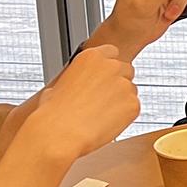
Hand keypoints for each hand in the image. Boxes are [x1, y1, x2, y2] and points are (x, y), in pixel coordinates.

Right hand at [28, 46, 139, 162]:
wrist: (60, 133)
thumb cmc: (53, 113)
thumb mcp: (58, 84)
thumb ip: (74, 78)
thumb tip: (72, 85)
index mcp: (92, 56)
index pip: (112, 53)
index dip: (109, 68)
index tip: (104, 79)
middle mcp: (112, 66)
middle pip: (126, 70)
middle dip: (118, 83)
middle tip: (104, 99)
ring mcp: (124, 85)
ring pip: (131, 90)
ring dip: (122, 99)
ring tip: (101, 114)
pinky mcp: (133, 104)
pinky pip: (134, 107)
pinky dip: (125, 115)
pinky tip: (107, 122)